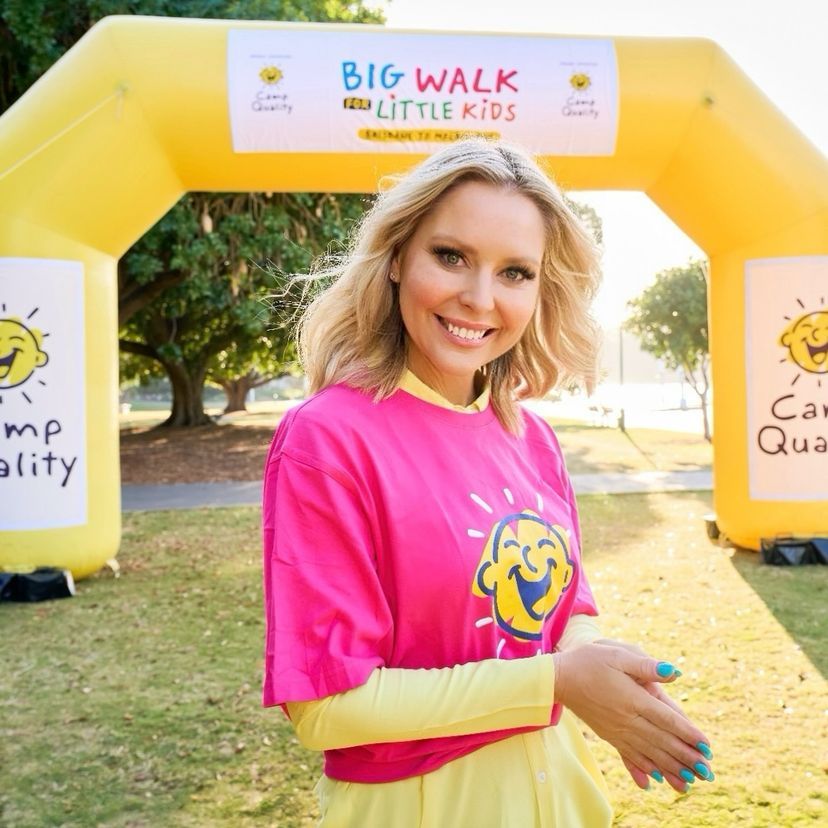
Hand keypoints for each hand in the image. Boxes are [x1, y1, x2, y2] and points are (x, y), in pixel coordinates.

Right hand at [553, 641, 712, 793]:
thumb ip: (646, 666)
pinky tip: (653, 780)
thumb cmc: (589, 660)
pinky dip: (642, 768)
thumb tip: (674, 671)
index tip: (707, 746)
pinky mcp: (607, 735)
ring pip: (648, 752)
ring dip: (670, 767)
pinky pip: (628, 756)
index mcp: (633, 698)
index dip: (688, 733)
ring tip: (689, 781)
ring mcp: (616, 730)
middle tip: (707, 771)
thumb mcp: (617, 654)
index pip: (667, 719)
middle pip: (662, 741)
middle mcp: (626, 719)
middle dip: (686, 756)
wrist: (558, 677)